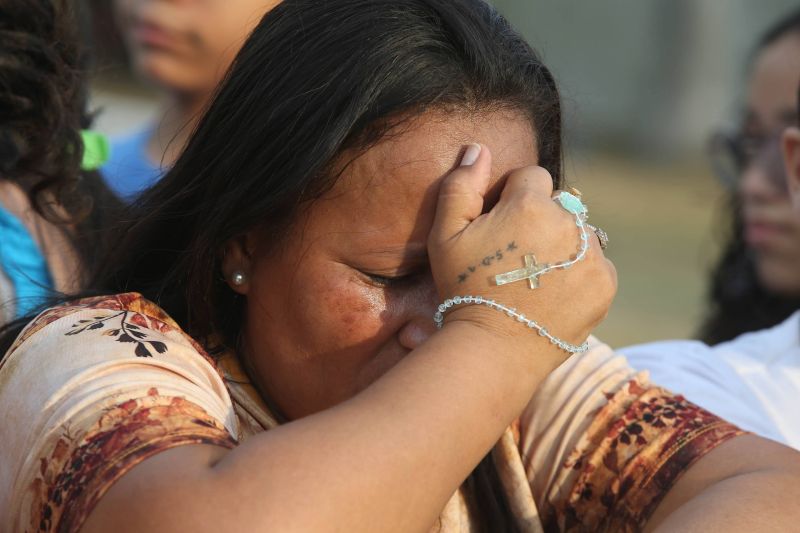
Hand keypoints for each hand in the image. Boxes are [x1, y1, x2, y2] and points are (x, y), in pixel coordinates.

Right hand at [428, 144, 615, 346]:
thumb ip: (461, 186)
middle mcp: (569, 223)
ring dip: (563, 246)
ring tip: (536, 278)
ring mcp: (592, 255)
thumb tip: (479, 148)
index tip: (501, 228)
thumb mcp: (445, 236)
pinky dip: (580, 273)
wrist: (494, 349)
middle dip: (541, 222)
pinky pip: (596, 264)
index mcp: (531, 204)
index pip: (532, 178)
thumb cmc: (464, 290)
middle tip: (517, 259)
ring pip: (579, 234)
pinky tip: (554, 293)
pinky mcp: (605, 284)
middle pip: (559, 206)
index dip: (513, 200)